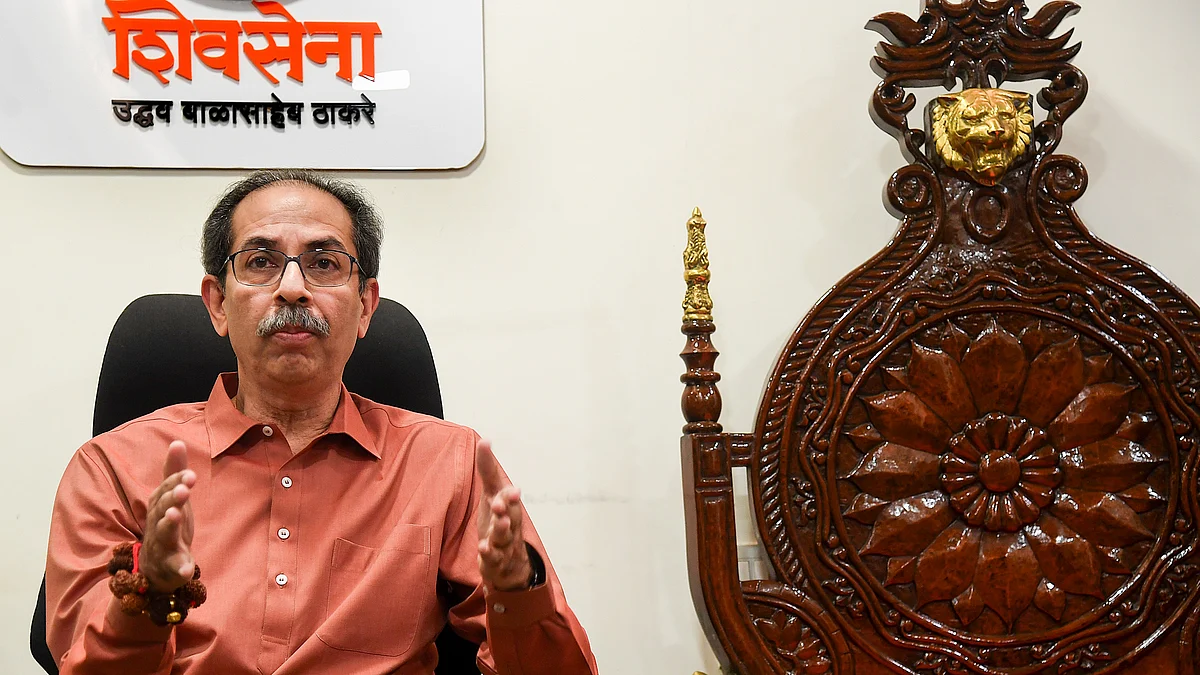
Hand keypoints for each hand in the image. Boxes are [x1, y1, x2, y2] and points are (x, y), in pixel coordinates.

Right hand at [139, 441, 196, 591]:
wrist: (156, 568)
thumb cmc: (167, 525)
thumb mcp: (173, 498)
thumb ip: (174, 472)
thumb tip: (177, 442)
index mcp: (159, 507)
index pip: (165, 491)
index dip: (176, 482)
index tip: (190, 475)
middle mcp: (158, 524)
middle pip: (162, 510)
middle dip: (171, 499)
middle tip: (184, 490)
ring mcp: (163, 546)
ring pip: (164, 535)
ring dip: (170, 524)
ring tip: (176, 515)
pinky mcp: (171, 567)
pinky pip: (175, 568)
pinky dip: (181, 568)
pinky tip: (188, 569)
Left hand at [476, 439, 531, 591]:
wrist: (510, 564)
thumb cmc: (499, 522)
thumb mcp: (492, 494)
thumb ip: (487, 470)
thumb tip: (485, 440)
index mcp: (507, 507)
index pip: (508, 498)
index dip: (509, 494)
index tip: (512, 488)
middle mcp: (509, 524)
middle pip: (510, 516)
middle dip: (507, 509)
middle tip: (502, 502)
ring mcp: (504, 544)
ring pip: (504, 537)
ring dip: (501, 530)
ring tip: (499, 522)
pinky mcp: (496, 561)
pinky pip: (494, 558)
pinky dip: (489, 554)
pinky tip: (483, 549)